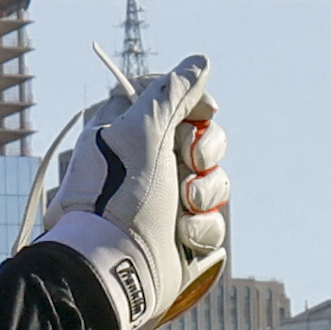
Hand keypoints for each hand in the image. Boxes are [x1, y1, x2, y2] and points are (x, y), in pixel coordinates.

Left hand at [34, 54, 228, 329]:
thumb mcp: (142, 131)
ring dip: (206, 194)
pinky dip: (202, 229)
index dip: (195, 106)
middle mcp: (147, 169)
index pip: (175, 106)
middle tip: (191, 163)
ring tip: (184, 209)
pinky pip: (213, 224)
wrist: (115, 267)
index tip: (204, 112)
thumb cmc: (120, 196)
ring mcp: (165, 205)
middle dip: (206, 151)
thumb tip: (199, 62)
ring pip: (215, 183)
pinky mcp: (181, 240)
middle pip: (203, 142)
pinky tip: (183, 236)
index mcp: (129, 137)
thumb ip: (170, 93)